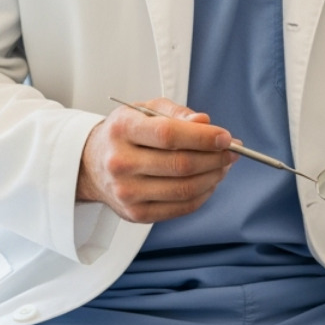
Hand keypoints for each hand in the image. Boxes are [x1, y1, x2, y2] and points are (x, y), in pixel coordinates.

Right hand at [76, 98, 236, 222]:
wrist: (91, 165)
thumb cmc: (125, 133)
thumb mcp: (145, 110)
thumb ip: (177, 113)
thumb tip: (205, 123)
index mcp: (122, 129)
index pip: (169, 135)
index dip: (203, 137)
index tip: (226, 137)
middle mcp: (120, 162)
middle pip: (180, 165)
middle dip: (215, 158)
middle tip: (233, 151)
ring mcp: (126, 192)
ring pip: (184, 189)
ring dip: (213, 177)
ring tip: (223, 166)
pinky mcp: (135, 214)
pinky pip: (181, 207)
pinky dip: (203, 195)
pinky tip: (209, 182)